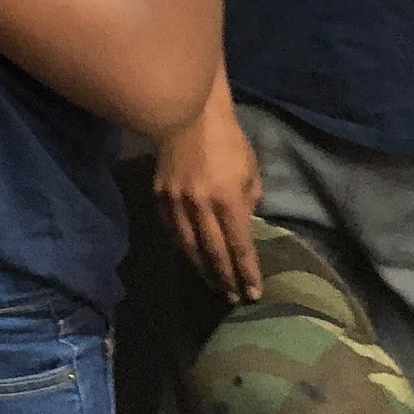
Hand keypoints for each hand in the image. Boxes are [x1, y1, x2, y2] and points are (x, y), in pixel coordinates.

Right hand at [156, 96, 263, 304]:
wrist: (187, 114)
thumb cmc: (227, 140)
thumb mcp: (250, 170)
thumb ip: (249, 200)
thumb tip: (245, 222)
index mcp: (227, 200)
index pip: (239, 247)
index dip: (247, 272)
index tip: (254, 292)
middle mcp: (201, 206)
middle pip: (214, 253)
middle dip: (226, 278)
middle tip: (234, 298)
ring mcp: (176, 202)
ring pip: (188, 246)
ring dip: (202, 269)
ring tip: (213, 284)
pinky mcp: (159, 194)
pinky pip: (171, 229)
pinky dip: (181, 247)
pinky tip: (189, 256)